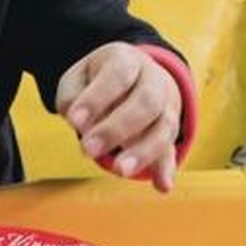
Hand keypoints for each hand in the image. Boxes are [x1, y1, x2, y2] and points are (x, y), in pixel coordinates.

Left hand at [55, 43, 182, 191]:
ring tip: (119, 170)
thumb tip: (81, 123)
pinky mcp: (169, 132)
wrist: (134, 75)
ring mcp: (166, 106)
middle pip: (146, 101)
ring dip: (143, 151)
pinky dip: (167, 168)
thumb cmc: (97, 80)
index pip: (118, 74)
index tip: (73, 121)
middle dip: (117, 128)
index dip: (97, 98)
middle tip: (88, 150)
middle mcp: (153, 80)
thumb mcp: (78, 78)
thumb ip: (73, 97)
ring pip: (164, 127)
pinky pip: (172, 149)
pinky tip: (162, 186)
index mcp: (127, 59)